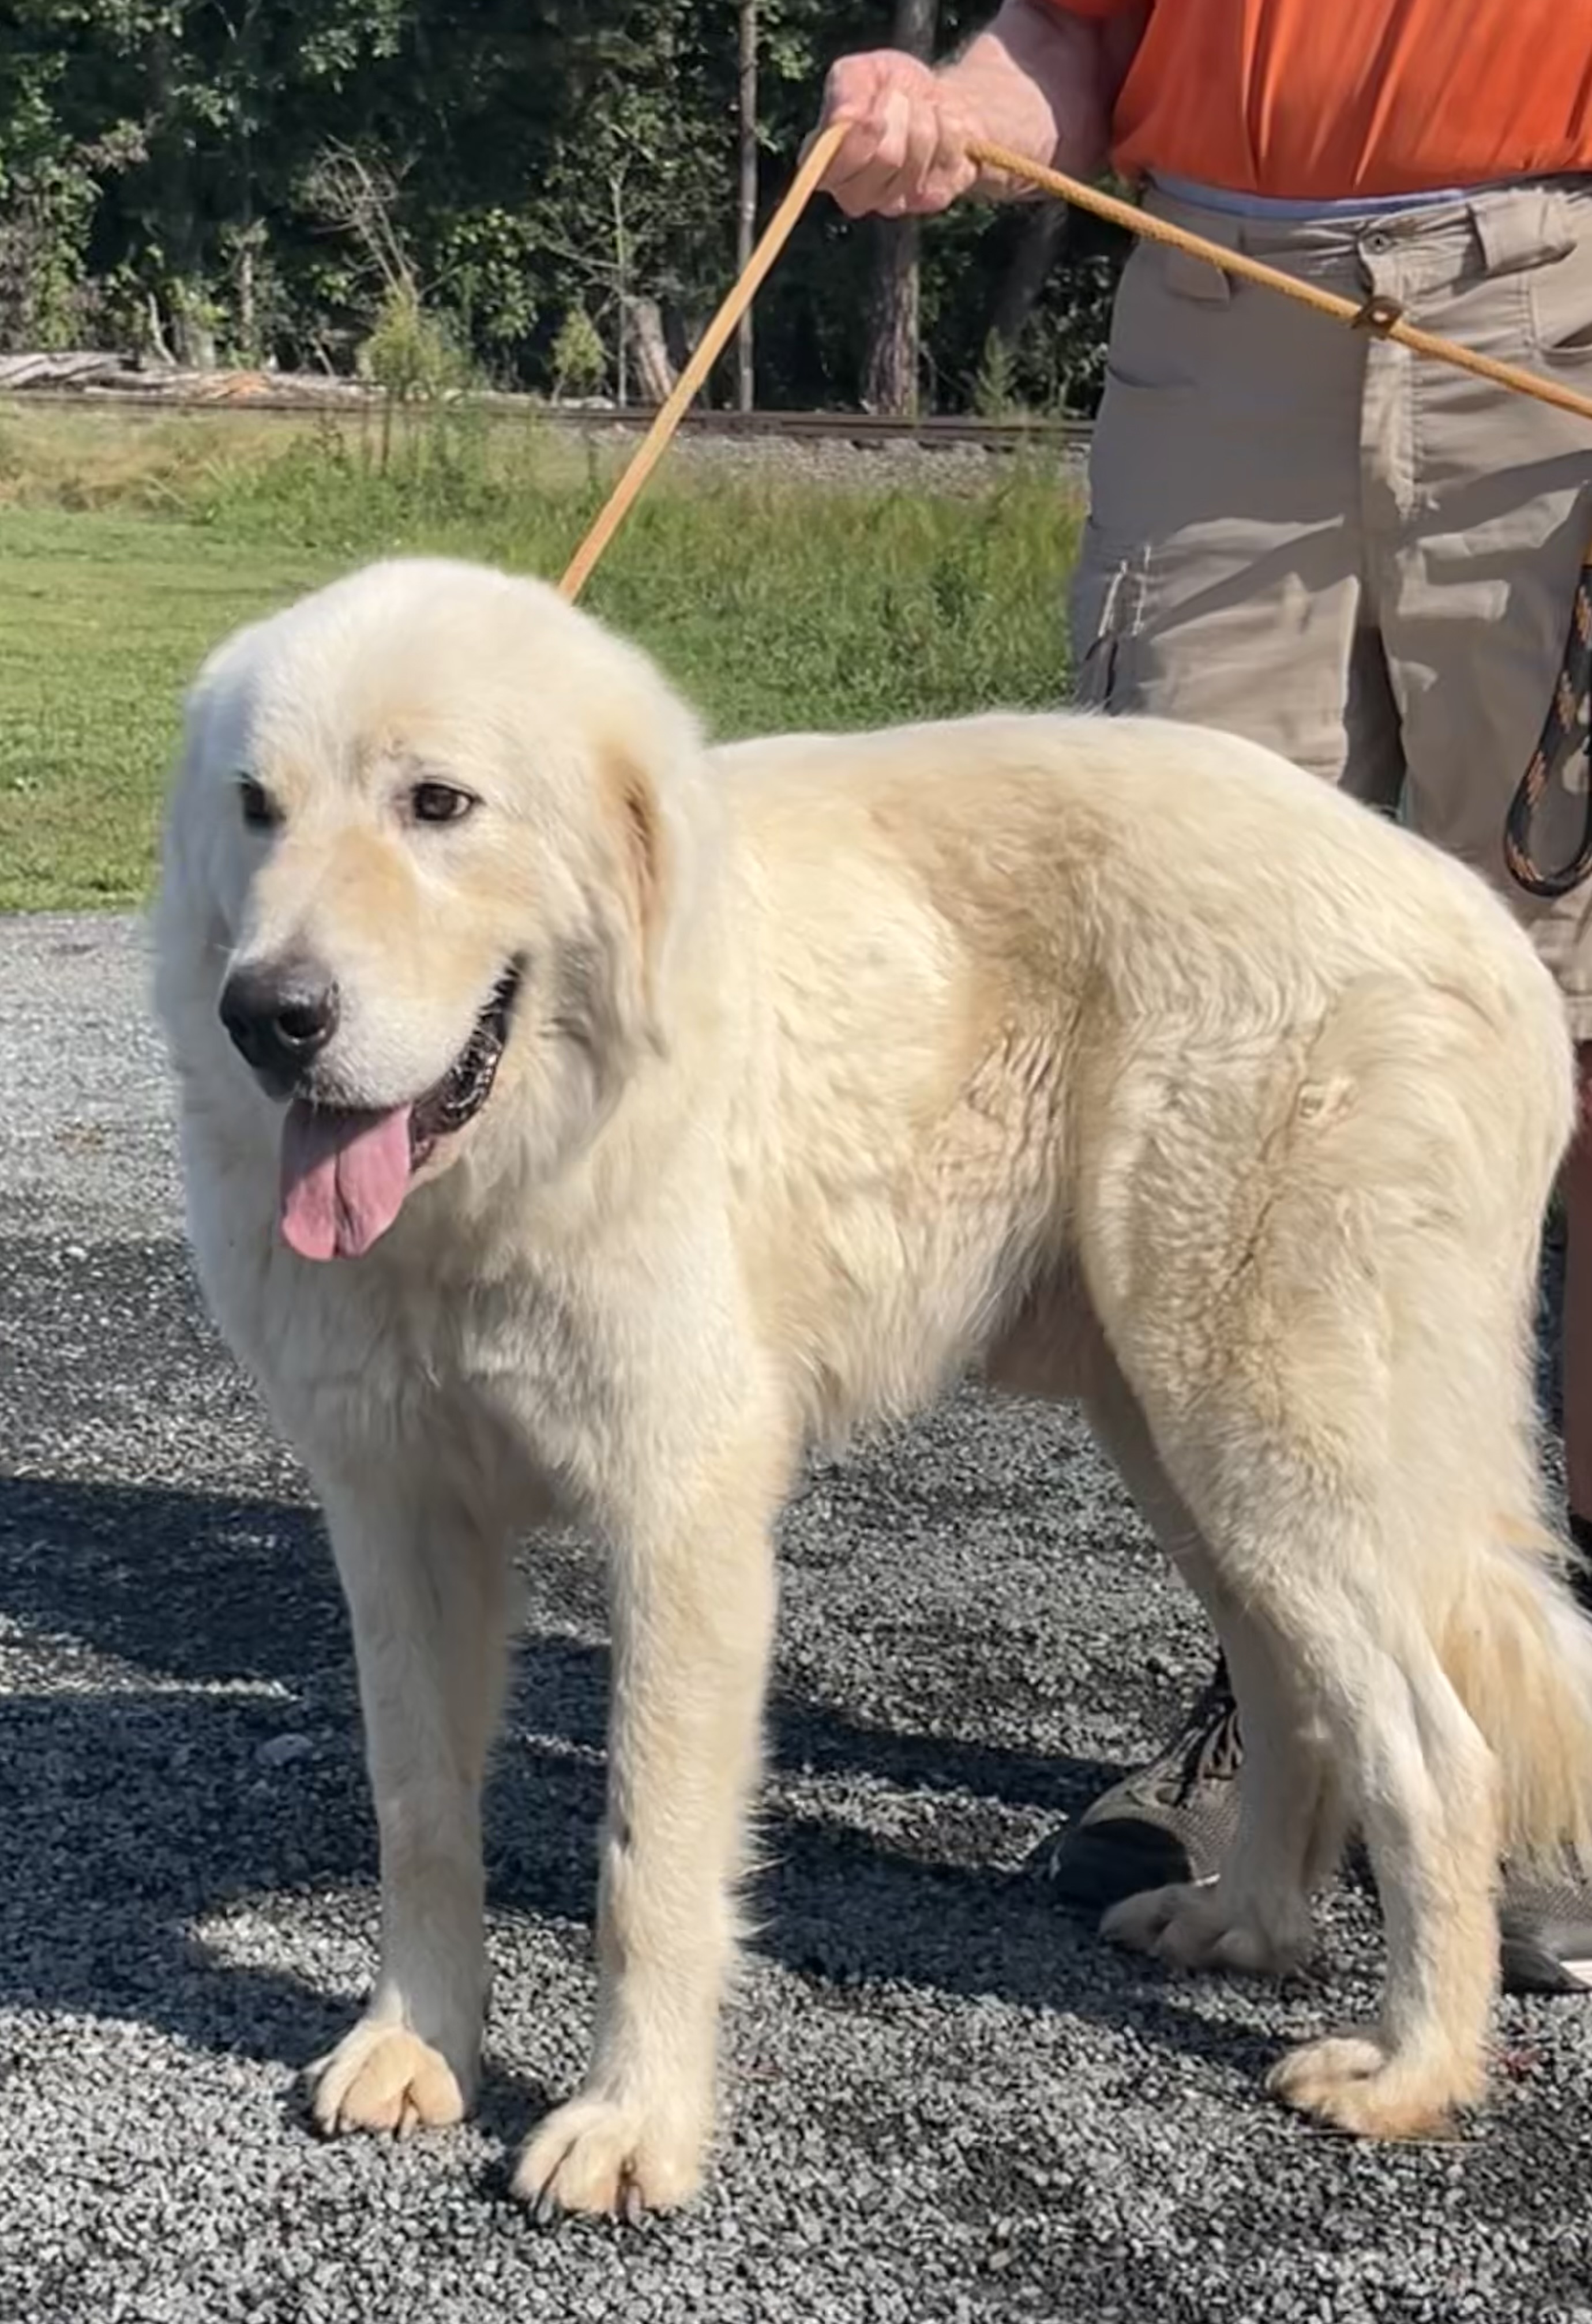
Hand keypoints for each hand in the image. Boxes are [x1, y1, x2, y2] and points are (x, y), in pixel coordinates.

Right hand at [813, 50, 978, 218]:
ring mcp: (894, 203)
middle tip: (900, 100)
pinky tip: (940, 130)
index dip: (859, 133)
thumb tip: (843, 120)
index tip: (873, 111)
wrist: (938, 101)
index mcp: (827, 165)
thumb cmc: (891, 88)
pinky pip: (947, 160)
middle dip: (899, 115)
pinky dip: (948, 130)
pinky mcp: (931, 200)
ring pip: (917, 158)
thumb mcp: (864, 71)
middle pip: (886, 158)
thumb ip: (847, 88)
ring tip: (922, 111)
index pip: (831, 169)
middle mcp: (854, 194)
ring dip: (925, 119)